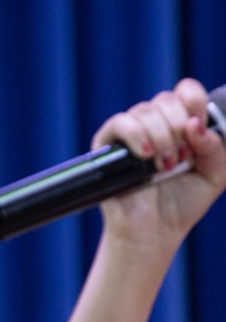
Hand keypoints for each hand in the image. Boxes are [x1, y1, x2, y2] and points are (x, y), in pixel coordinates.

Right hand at [91, 78, 225, 245]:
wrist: (154, 230)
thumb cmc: (182, 204)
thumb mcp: (215, 173)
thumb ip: (216, 146)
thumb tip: (193, 124)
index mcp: (179, 125)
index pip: (185, 91)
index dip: (193, 101)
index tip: (198, 127)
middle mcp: (153, 125)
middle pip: (166, 99)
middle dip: (178, 128)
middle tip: (181, 158)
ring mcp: (129, 135)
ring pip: (145, 111)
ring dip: (161, 139)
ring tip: (164, 167)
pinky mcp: (107, 147)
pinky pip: (119, 123)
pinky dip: (136, 135)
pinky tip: (145, 155)